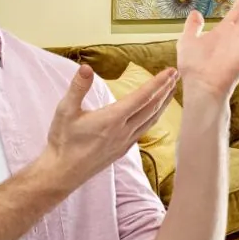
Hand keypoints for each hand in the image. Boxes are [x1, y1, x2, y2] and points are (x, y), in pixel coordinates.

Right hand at [43, 63, 178, 189]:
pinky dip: (154, 117)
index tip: (170, 71)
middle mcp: (123, 131)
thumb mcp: (65, 111)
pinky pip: (145, 130)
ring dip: (163, 103)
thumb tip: (86, 67)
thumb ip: (77, 88)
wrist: (63, 172)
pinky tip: (154, 113)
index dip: (158, 83)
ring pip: (151, 120)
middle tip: (175, 75)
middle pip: (152, 107)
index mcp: (112, 119)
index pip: (141, 97)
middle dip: (165, 90)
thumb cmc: (63, 141)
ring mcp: (125, 141)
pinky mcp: (123, 149)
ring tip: (171, 90)